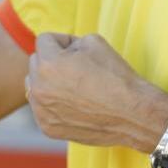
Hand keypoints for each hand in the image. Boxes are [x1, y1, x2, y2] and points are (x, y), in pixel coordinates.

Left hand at [25, 32, 167, 152]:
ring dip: (48, 81)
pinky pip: (41, 107)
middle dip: (53, 60)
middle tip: (78, 69)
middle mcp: (39, 88)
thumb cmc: (115, 76)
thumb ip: (68, 41)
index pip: (43, 40)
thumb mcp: (93, 42)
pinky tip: (74, 105)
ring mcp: (41, 110)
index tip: (80, 52)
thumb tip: (58, 48)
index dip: (63, 41)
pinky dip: (53, 104)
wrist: (133, 115)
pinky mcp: (47, 127)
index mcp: (48, 64)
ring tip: (73, 86)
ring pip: (34, 85)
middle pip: (35, 62)